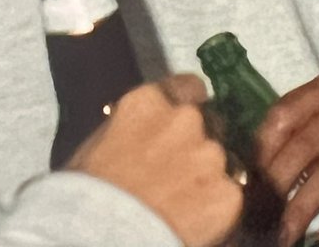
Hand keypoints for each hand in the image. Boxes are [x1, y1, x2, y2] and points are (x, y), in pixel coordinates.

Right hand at [68, 75, 242, 246]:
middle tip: (179, 172)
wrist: (100, 235)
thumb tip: (143, 134)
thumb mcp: (101, 141)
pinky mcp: (227, 192)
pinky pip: (231, 195)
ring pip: (221, 160)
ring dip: (208, 175)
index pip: (188, 87)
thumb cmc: (87, 195)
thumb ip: (134, 126)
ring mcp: (209, 154)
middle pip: (209, 122)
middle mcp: (185, 119)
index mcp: (148, 101)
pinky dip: (218, 207)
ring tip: (185, 202)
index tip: (180, 126)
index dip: (187, 107)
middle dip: (198, 143)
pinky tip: (196, 220)